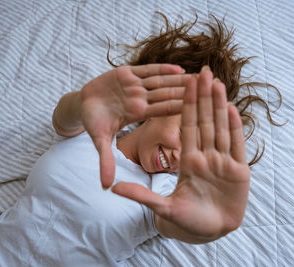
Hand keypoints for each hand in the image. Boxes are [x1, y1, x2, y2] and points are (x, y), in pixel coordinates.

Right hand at [80, 64, 189, 188]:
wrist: (82, 104)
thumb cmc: (93, 122)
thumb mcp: (98, 140)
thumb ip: (105, 160)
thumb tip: (105, 187)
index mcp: (137, 113)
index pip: (163, 110)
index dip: (182, 107)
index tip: (201, 108)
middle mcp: (140, 99)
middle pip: (168, 94)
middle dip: (188, 91)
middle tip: (210, 89)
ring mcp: (135, 85)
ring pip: (161, 81)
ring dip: (180, 78)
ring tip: (200, 77)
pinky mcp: (127, 72)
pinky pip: (147, 70)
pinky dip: (162, 68)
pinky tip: (179, 68)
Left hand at [112, 67, 249, 242]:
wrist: (211, 234)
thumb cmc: (188, 222)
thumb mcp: (163, 209)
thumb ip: (141, 195)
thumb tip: (112, 187)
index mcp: (188, 162)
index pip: (186, 128)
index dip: (185, 106)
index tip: (183, 85)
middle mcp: (205, 157)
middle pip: (204, 122)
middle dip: (204, 97)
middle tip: (203, 72)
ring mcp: (223, 163)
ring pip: (221, 128)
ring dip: (220, 106)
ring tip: (218, 83)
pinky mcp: (240, 171)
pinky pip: (236, 145)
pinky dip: (235, 128)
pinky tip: (232, 108)